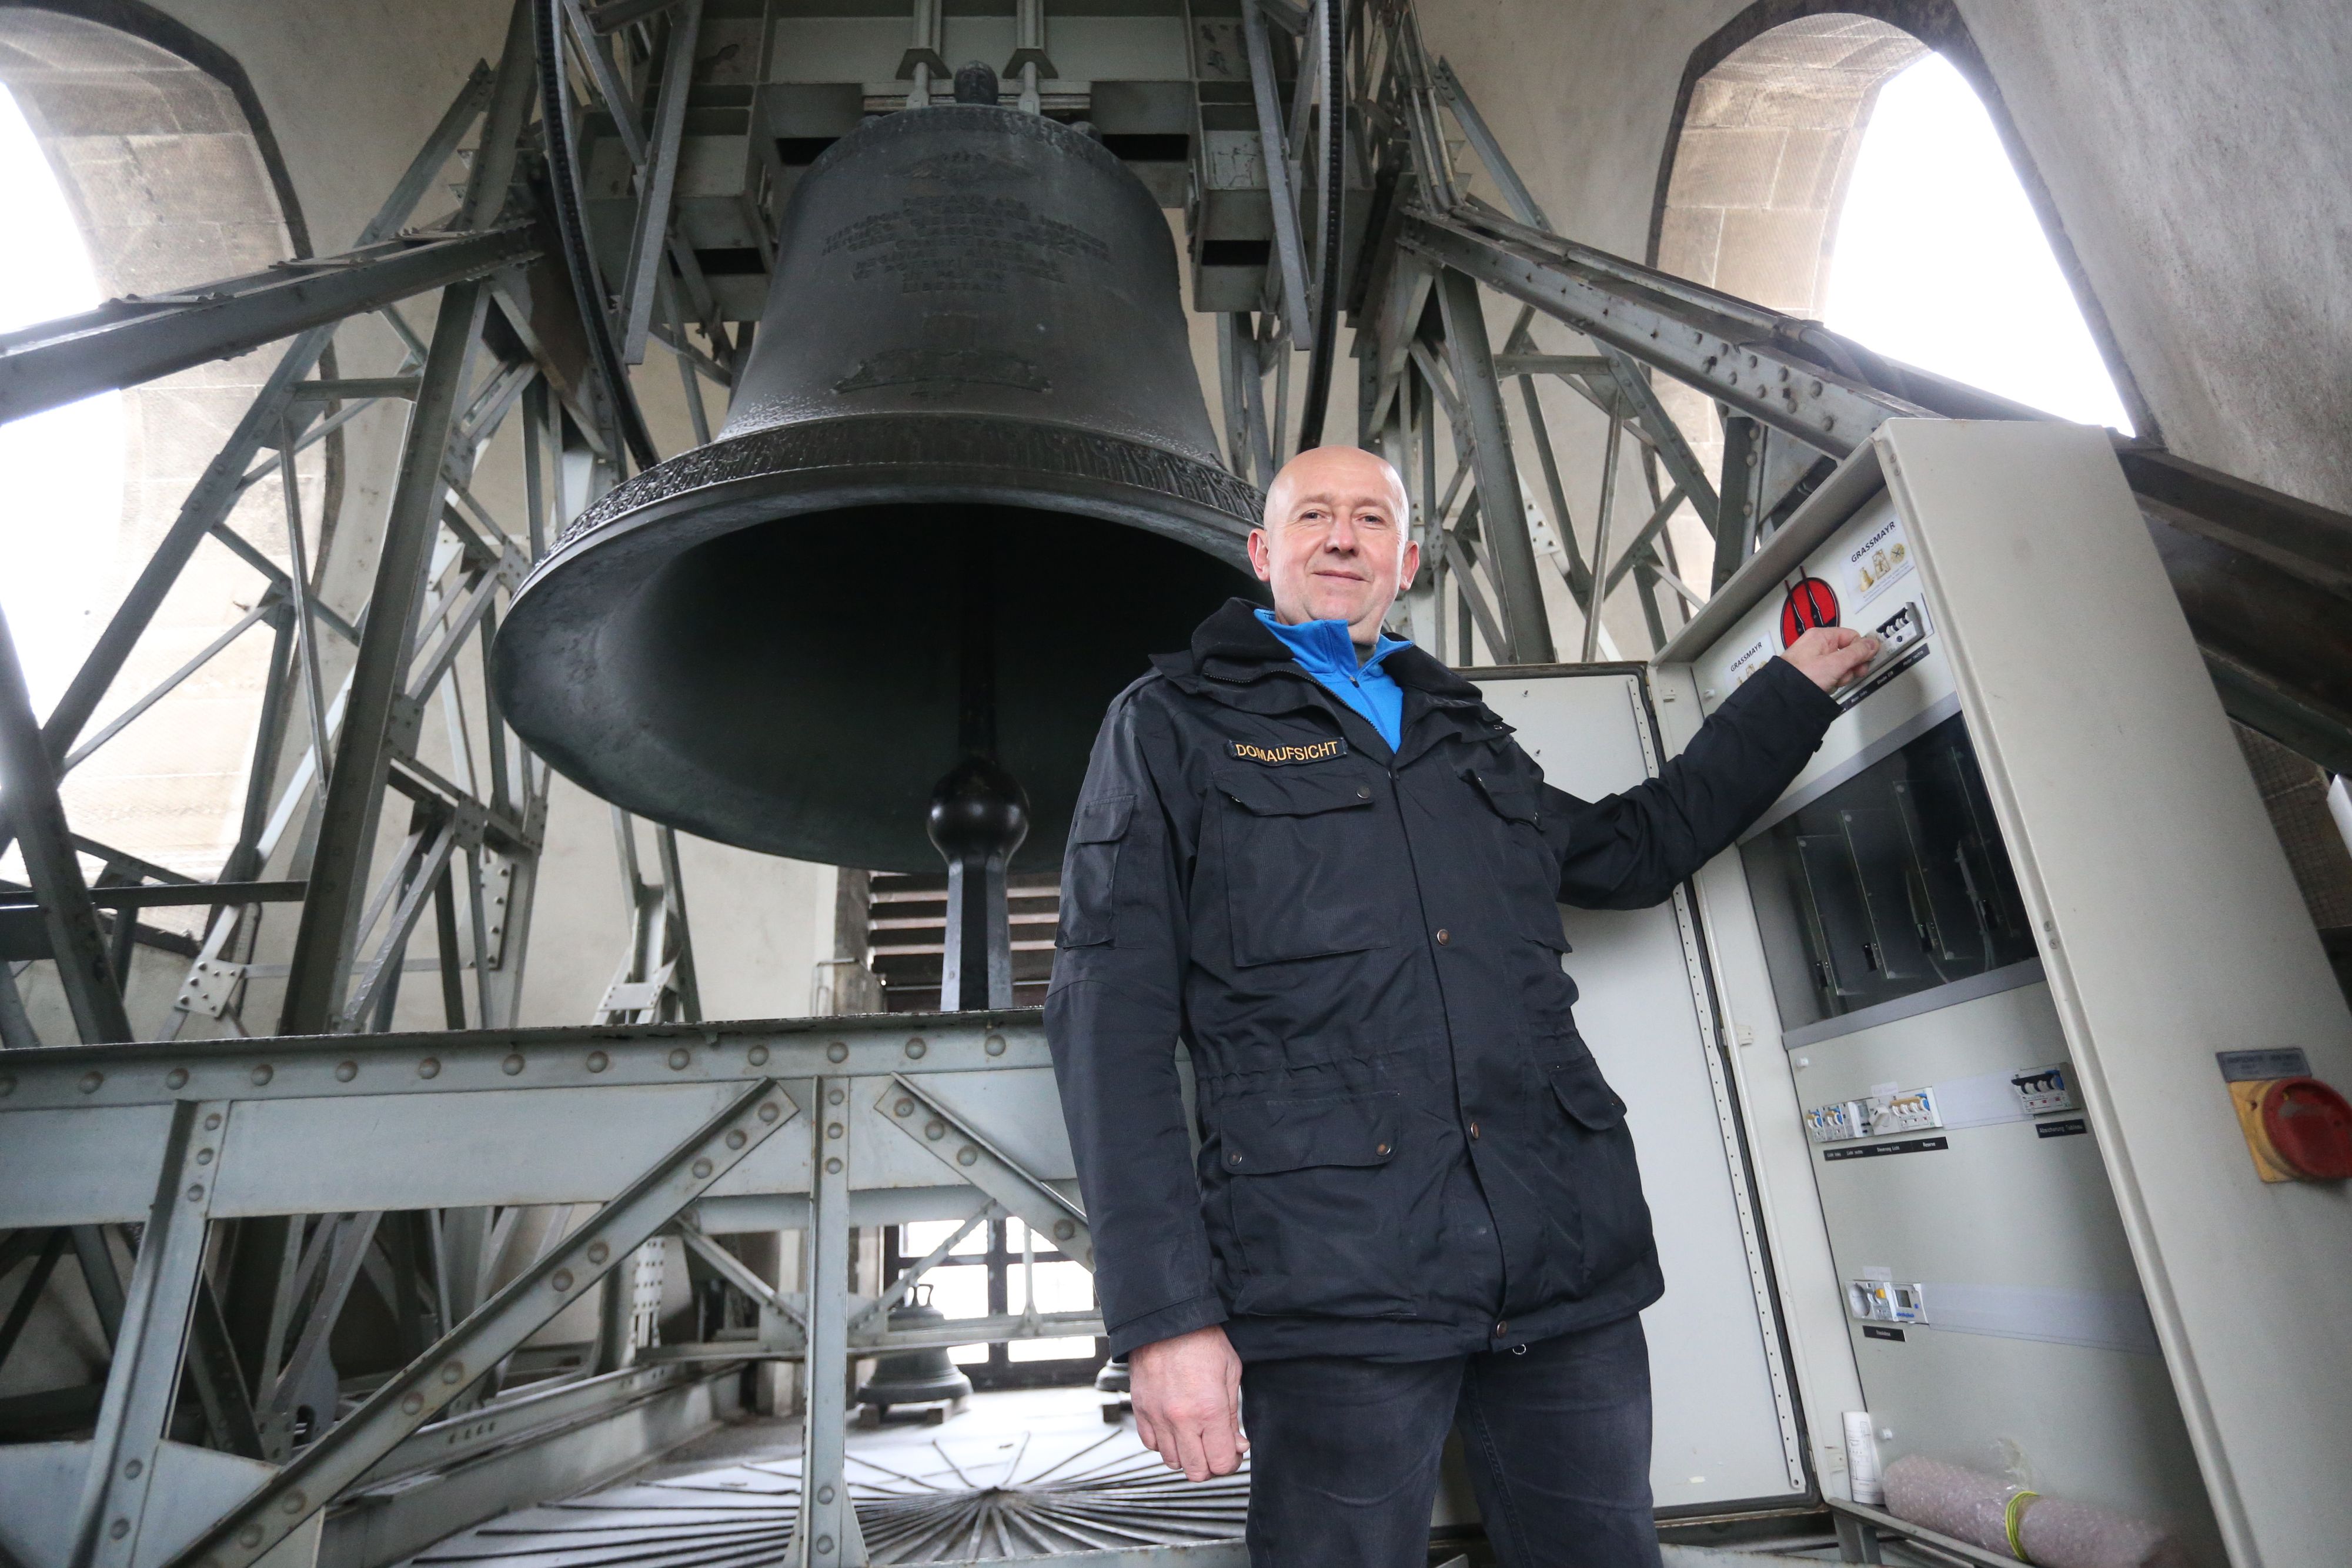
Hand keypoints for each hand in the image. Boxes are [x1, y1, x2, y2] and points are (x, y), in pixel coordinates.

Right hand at [1129, 1324, 1247, 1479]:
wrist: (1166, 1319)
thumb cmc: (1202, 1339)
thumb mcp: (1230, 1373)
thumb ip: (1233, 1416)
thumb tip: (1238, 1445)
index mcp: (1209, 1410)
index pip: (1221, 1463)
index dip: (1231, 1463)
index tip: (1233, 1452)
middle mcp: (1181, 1419)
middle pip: (1196, 1471)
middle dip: (1210, 1466)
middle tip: (1215, 1449)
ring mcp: (1157, 1416)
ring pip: (1172, 1462)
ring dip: (1186, 1455)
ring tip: (1195, 1436)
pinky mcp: (1140, 1409)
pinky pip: (1151, 1444)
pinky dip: (1164, 1443)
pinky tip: (1175, 1428)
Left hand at [1780, 626, 1879, 692]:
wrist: (1783, 697)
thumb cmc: (1805, 677)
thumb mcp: (1835, 664)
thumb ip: (1857, 653)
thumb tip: (1873, 643)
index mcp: (1821, 636)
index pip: (1852, 637)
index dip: (1860, 651)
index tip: (1863, 664)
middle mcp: (1817, 645)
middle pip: (1847, 652)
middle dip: (1850, 666)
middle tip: (1845, 675)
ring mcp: (1814, 659)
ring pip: (1839, 665)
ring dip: (1841, 676)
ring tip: (1831, 682)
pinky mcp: (1811, 672)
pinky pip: (1829, 674)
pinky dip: (1831, 681)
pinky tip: (1826, 687)